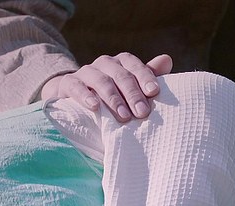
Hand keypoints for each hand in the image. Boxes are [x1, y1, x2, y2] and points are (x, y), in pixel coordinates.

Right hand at [41, 53, 172, 121]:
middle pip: (120, 75)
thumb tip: (167, 59)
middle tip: (142, 113)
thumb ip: (147, 75)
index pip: (134, 65)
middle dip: (132, 94)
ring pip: (100, 80)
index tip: (154, 92)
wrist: (71, 97)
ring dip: (114, 99)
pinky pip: (76, 87)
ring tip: (124, 117)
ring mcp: (85, 73)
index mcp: (120, 63)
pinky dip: (85, 96)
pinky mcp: (68, 84)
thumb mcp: (129, 86)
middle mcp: (104, 64)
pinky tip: (95, 107)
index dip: (144, 76)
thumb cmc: (109, 94)